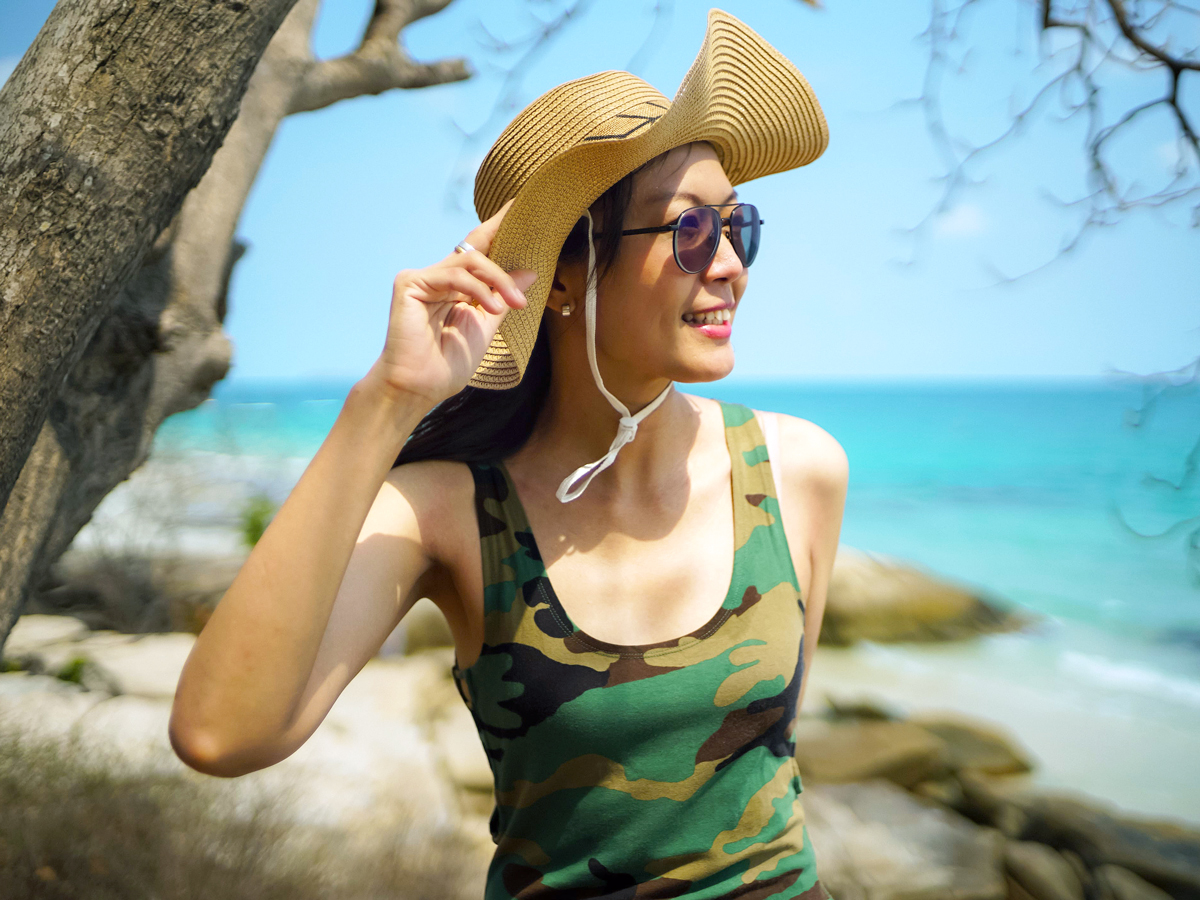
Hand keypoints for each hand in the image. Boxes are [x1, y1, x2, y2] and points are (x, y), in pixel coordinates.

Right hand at [364, 200, 535, 408]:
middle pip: (476, 250)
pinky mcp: (410, 283)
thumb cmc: (448, 363)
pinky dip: (478, 289)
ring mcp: (423, 279)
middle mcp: (439, 278)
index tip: (520, 206)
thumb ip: (503, 296)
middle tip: (536, 252)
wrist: (420, 387)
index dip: (497, 228)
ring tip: (514, 304)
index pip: (479, 252)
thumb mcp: (487, 326)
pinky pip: (453, 275)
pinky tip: (492, 306)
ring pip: (470, 262)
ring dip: (498, 281)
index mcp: (455, 288)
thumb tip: (530, 271)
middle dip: (505, 246)